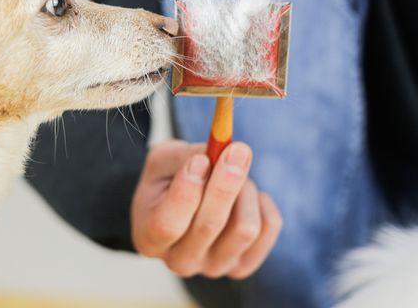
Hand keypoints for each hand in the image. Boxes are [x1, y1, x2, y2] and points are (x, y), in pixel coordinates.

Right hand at [131, 140, 281, 278]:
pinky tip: (246, 194)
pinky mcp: (243, 266)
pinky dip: (263, 202)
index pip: (167, 225)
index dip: (186, 193)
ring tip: (234, 173)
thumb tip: (216, 156)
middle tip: (237, 149)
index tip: (200, 160)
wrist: (184, 203)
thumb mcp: (163, 161)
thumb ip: (184, 157)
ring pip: (245, 228)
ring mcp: (213, 267)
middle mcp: (179, 261)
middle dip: (225, 183)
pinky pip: (268, 227)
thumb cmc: (169, 180)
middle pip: (209, 226)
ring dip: (245, 189)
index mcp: (148, 237)